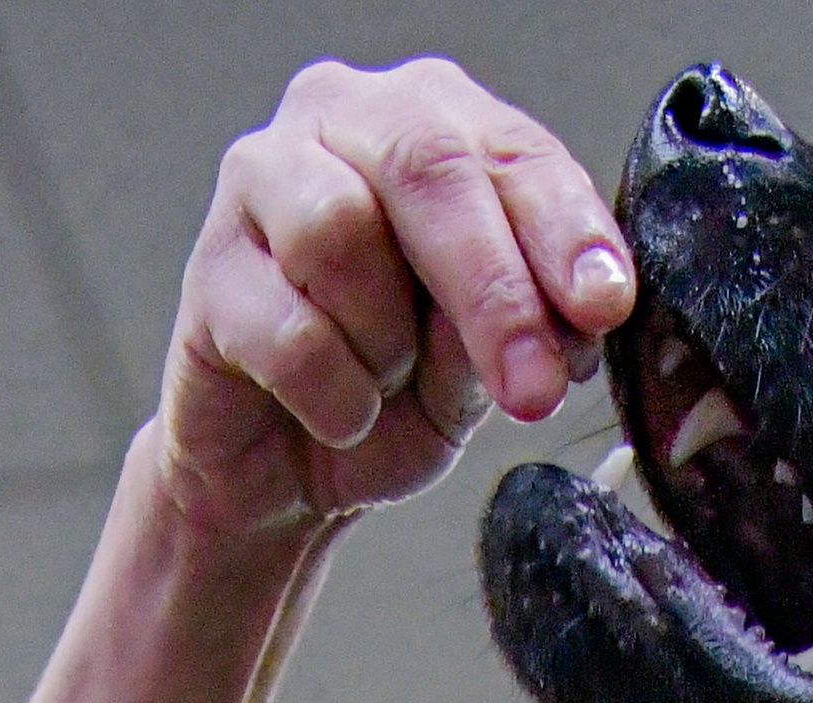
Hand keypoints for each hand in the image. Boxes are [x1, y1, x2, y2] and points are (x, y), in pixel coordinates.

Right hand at [156, 58, 634, 546]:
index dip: (564, 229)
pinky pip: (288, 331)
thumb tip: (571, 316)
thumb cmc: (389, 392)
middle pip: (426, 167)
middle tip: (530, 388)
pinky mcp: (209, 268)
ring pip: (340, 232)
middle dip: (491, 289)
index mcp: (434, 124)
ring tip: (388, 382)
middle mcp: (344, 122)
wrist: (284, 471)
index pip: (512, 151)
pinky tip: (338, 413)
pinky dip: (334, 396)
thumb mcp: (485, 365)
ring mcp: (262, 181)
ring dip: (387, 342)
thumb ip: (528, 322)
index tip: (603, 305)